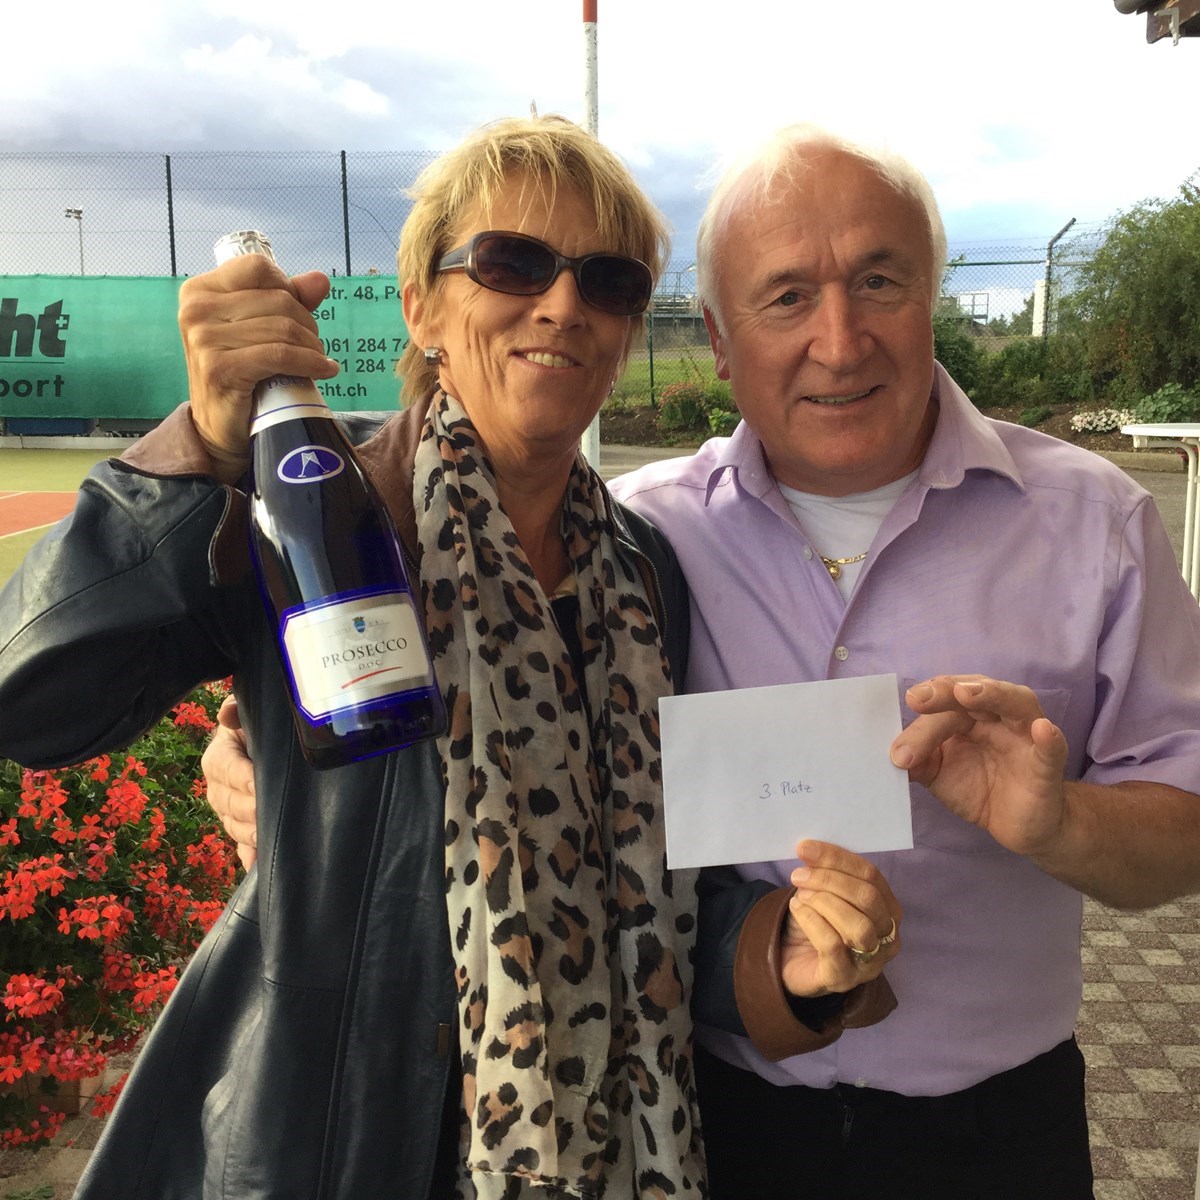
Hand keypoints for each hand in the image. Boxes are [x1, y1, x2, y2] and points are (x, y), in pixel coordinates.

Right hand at [178, 255, 339, 478]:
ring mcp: (204, 339)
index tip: (297, 315)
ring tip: (318, 361)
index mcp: (200, 290)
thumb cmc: (242, 373)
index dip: (287, 288)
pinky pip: (281, 356)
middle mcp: (196, 310)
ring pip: (283, 328)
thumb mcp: (260, 329)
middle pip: (278, 299)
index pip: (259, 267)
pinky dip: (311, 363)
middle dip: (307, 324)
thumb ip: (288, 299)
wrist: (220, 427)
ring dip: (312, 347)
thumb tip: (320, 279)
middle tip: (314, 348)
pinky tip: (325, 371)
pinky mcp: (220, 368)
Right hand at [201, 695, 257, 870]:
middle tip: (270, 814)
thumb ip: (237, 710)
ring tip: (270, 838)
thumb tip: (228, 714)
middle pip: (229, 804)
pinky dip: (250, 859)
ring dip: (250, 834)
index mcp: (218, 758)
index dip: (242, 778)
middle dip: (250, 810)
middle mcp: (218, 788)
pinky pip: (243, 849)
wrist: (263, 748)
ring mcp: (229, 813)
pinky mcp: (242, 830)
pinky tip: (258, 867)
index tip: (257, 784)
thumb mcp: (247, 715)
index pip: (226, 769)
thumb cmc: (256, 728)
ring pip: (235, 827)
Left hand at [781, 840, 901, 996]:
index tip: (805, 848)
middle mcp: (887, 938)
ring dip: (823, 902)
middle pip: (868, 899)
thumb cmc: (814, 923)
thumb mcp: (823, 893)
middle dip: (830, 880)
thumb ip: (826, 872)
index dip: (838, 858)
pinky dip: (812, 921)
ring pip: (858, 926)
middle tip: (799, 875)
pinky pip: (833, 946)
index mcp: (888, 909)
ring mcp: (869, 963)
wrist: (789, 961)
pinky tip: (797, 910)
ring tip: (800, 896)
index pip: (871, 876)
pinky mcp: (843, 978)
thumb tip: (810, 850)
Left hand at [890, 675, 1069, 857]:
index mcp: (969, 715)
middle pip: (974, 693)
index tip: (897, 749)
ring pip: (1015, 703)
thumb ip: (918, 760)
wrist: (1018, 826)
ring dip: (992, 694)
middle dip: (946, 691)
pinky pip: (1051, 748)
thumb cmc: (978, 787)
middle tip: (918, 698)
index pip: (942, 708)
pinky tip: (1042, 729)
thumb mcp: (939, 773)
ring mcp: (1025, 737)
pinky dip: (1049, 737)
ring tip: (967, 693)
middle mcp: (998, 716)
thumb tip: (893, 755)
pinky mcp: (1047, 765)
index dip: (920, 725)